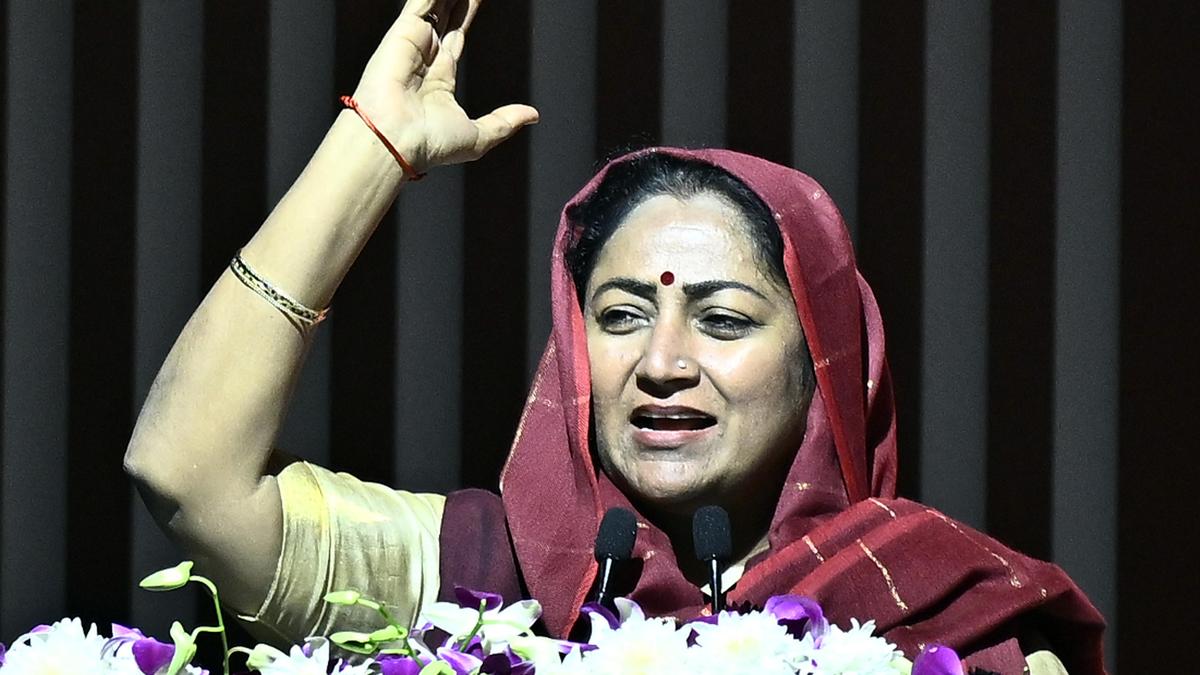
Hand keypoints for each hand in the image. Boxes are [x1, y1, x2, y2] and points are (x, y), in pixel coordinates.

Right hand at [349, 0, 538, 172]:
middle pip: (446, 14)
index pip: (456, 35)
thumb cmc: (429, 145)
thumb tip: (531, 115)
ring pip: (435, 3)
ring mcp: (414, 41)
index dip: (466, 14)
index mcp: (440, 78)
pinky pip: (422, 1)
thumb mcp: (478, 136)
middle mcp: (425, 57)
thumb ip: (504, 121)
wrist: (397, 140)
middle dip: (460, 0)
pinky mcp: (404, 31)